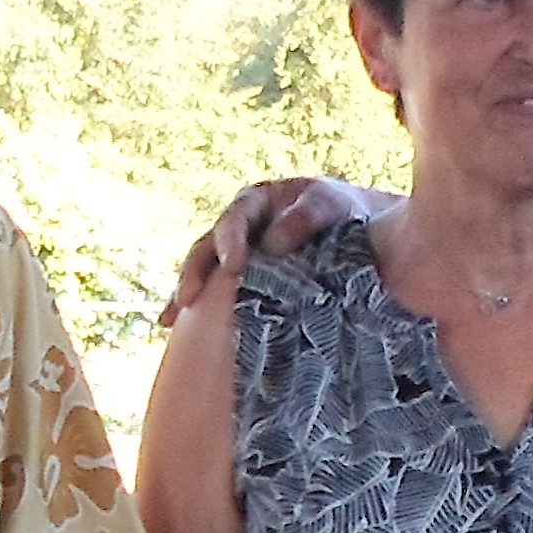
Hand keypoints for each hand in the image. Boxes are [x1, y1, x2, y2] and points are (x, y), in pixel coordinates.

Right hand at [155, 176, 379, 329]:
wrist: (362, 232)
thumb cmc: (343, 212)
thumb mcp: (328, 204)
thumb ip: (305, 216)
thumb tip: (272, 243)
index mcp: (255, 203)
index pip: (235, 219)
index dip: (229, 241)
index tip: (233, 265)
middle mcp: (239, 230)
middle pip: (207, 248)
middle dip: (195, 273)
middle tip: (188, 298)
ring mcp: (238, 258)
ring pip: (205, 273)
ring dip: (186, 295)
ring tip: (170, 319)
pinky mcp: (243, 285)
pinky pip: (215, 295)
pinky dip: (197, 312)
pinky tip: (174, 329)